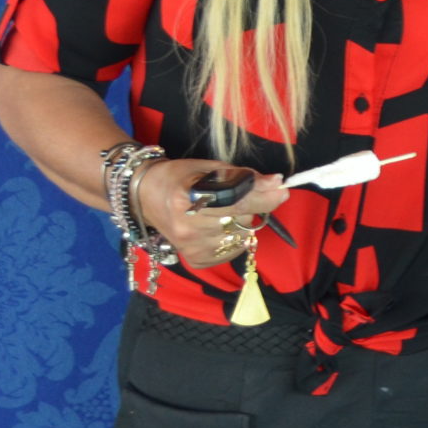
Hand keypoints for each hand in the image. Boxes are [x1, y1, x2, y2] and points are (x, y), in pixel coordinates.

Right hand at [135, 161, 288, 269]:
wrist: (146, 197)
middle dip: (252, 206)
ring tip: (223, 212)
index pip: (237, 201)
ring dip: (242, 223)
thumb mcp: (210, 167)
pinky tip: (218, 227)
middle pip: (242, 220)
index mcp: (188, 199)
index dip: (263, 196)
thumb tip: (276, 183)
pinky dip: (234, 238)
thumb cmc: (180, 177)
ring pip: (241, 236)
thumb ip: (244, 176)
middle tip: (241, 197)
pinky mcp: (196, 260)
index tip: (281, 188)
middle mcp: (188, 227)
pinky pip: (233, 250)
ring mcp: (191, 247)